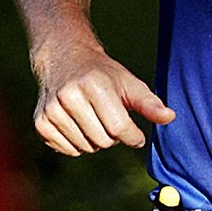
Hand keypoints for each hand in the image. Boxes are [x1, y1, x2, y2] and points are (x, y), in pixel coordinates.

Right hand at [32, 38, 175, 157]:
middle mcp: (69, 97)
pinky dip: (79, 144)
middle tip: (110, 118)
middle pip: (103, 141)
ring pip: (86, 148)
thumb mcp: (129, 82)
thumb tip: (170, 117)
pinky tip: (79, 124)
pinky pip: (69, 150)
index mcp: (93, 85)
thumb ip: (149, 103)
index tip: (136, 134)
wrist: (64, 59)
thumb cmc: (102, 74)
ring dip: (96, 140)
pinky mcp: (41, 123)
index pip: (119, 128)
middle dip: (114, 136)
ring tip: (94, 118)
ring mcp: (52, 111)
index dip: (133, 136)